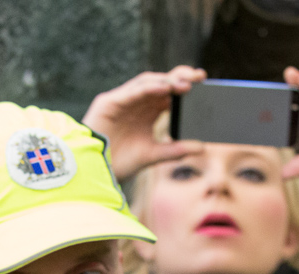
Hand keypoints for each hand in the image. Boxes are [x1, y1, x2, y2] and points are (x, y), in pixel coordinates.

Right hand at [83, 67, 206, 181]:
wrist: (94, 172)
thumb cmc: (119, 162)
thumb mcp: (153, 155)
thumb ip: (176, 150)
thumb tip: (202, 146)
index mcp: (147, 112)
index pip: (169, 94)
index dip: (185, 87)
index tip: (204, 83)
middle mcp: (136, 103)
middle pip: (161, 83)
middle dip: (180, 77)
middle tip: (200, 76)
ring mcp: (122, 101)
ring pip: (147, 82)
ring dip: (166, 80)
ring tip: (185, 83)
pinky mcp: (109, 102)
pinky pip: (131, 91)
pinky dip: (148, 88)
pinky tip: (164, 88)